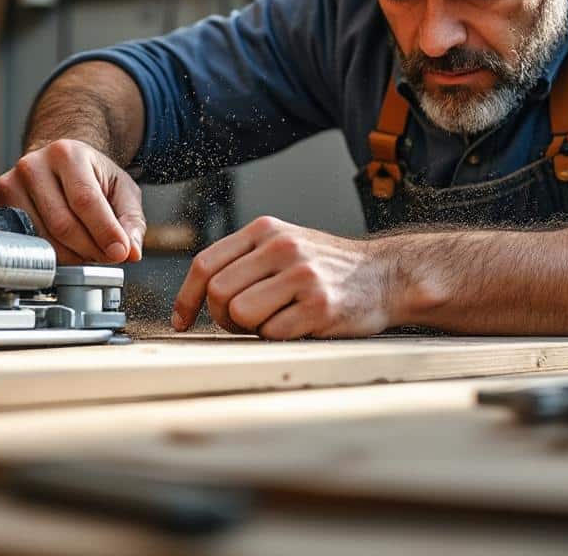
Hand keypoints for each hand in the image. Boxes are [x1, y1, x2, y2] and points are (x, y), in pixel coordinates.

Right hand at [0, 139, 145, 263]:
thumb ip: (131, 221)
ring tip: (87, 248)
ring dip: (72, 255)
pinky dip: (51, 254)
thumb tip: (130, 252)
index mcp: (67, 154)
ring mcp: (11, 184)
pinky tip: (65, 248)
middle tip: (106, 256)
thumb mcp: (122, 190)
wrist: (58, 164)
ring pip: (44, 239)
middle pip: (63, 224)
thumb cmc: (92, 176)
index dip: (104, 232)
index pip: (86, 200)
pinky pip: (28, 242)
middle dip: (90, 249)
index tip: (119, 252)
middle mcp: (33, 165)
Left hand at [171, 216, 393, 339]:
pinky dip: (277, 337)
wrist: (386, 275)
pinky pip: (272, 333)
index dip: (186, 298)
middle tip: (242, 323)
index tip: (182, 320)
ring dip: (250, 328)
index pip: (205, 264)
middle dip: (221, 317)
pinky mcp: (319, 306)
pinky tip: (298, 325)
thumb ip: (245, 260)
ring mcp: (302, 275)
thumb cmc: (328, 267)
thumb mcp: (285, 245)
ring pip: (240, 314)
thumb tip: (198, 295)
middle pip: (218, 292)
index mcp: (266, 229)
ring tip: (274, 321)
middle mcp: (282, 247)